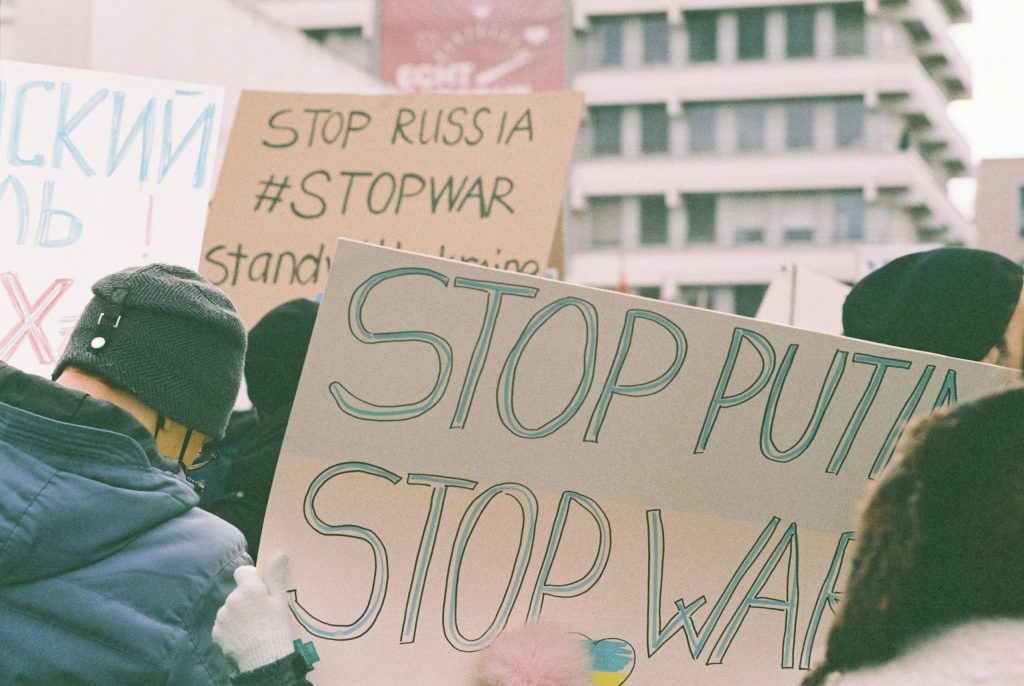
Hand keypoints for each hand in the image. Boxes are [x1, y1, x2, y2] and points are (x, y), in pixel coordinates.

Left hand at [212, 553, 294, 672]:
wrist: (264, 659)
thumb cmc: (276, 628)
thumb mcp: (280, 601)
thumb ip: (276, 576)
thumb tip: (279, 554)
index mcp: (248, 588)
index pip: (242, 571)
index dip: (251, 579)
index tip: (261, 591)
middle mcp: (231, 599)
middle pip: (237, 592)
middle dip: (246, 599)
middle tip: (260, 614)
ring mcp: (222, 616)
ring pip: (229, 608)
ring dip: (237, 614)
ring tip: (251, 628)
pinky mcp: (216, 632)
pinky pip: (223, 625)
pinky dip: (231, 629)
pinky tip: (242, 637)